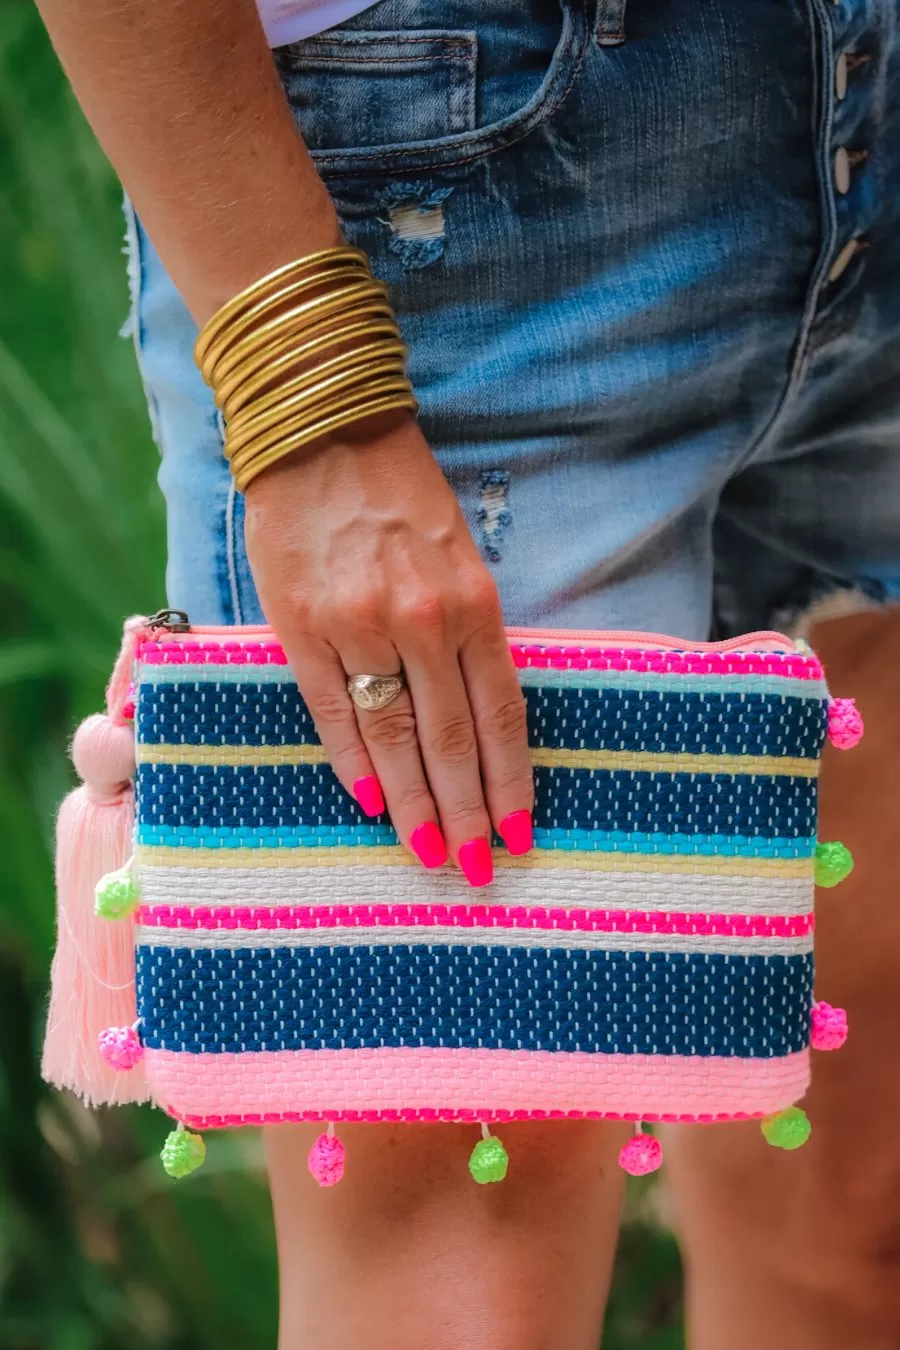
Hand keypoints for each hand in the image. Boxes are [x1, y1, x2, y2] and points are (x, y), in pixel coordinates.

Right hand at [244, 412, 533, 884]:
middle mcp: (421, 621)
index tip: (520, 832)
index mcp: (473, 604)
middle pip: (450, 740)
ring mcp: (358, 625)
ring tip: (428, 853)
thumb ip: (470, 633)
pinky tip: (368, 801)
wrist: (322, 434)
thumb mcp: (460, 557)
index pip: (500, 714)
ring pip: (392, 736)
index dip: (511, 780)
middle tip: (477, 870)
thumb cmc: (401, 495)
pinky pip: (330, 709)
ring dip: (412, 803)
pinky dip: (351, 759)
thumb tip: (477, 717)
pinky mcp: (301, 627)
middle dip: (467, 812)